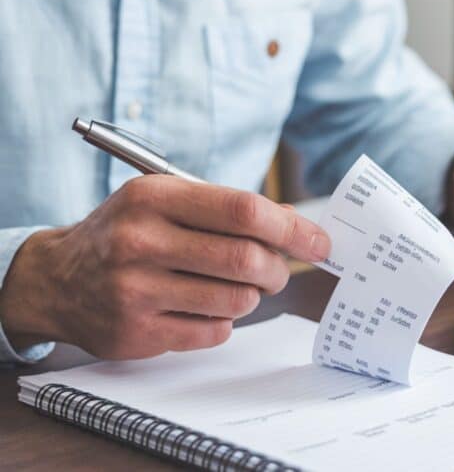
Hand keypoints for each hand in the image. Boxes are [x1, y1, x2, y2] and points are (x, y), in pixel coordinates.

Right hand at [0, 176, 329, 359]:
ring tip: (238, 286)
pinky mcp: (137, 333)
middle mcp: (140, 241)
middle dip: (277, 268)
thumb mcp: (168, 201)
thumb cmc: (128, 233)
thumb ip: (228, 209)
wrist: (57, 279)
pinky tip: (203, 306)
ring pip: (236, 299)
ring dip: (252, 296)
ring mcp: (135, 290)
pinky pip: (214, 330)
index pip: (243, 211)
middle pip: (245, 259)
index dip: (291, 228)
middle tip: (278, 270)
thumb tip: (295, 224)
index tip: (318, 240)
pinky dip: (224, 320)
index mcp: (154, 197)